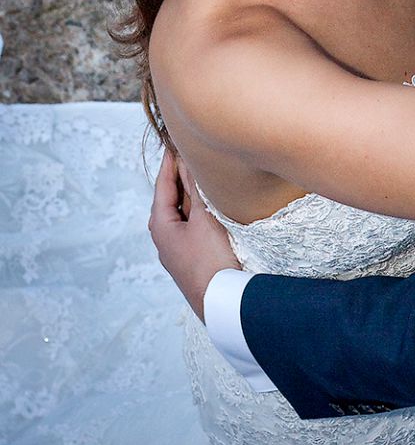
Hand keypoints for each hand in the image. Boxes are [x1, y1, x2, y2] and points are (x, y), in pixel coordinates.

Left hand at [148, 149, 239, 321]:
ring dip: (192, 193)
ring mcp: (178, 250)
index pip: (163, 184)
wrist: (223, 304)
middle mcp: (165, 238)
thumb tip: (188, 162)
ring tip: (204, 173)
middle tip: (190, 151)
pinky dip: (199, 209)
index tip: (175, 140)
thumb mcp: (204, 218)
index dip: (170, 161)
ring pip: (183, 212)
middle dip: (181, 176)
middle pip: (171, 197)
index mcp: (160, 225)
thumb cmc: (211, 261)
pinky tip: (213, 205)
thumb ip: (196, 189)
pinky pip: (192, 225)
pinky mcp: (193, 258)